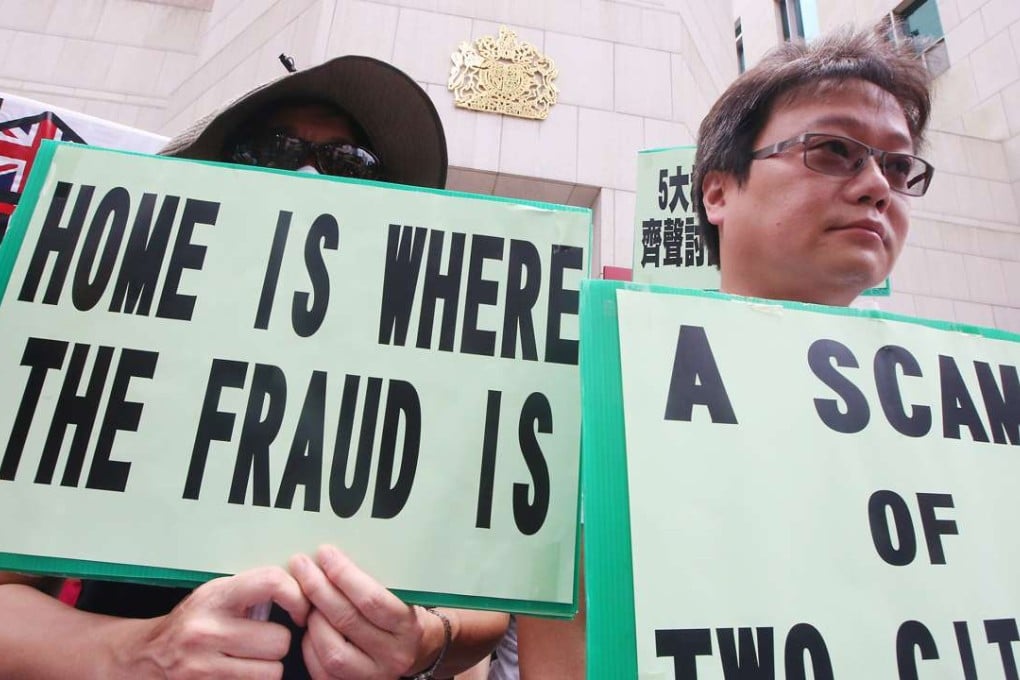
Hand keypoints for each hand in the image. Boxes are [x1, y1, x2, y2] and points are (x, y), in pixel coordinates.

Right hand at [127, 566, 308, 678]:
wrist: (146, 657)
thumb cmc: (192, 622)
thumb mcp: (217, 595)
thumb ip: (254, 591)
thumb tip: (306, 592)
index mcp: (216, 597)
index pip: (272, 583)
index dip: (297, 597)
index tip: (300, 611)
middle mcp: (206, 631)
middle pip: (279, 641)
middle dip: (277, 644)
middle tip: (261, 642)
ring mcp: (203, 668)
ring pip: (272, 673)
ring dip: (267, 669)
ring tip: (250, 660)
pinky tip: (239, 673)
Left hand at [289, 546, 437, 678]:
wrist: (419, 650)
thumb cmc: (405, 615)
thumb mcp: (403, 596)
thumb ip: (374, 582)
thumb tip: (333, 558)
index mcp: (408, 627)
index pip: (371, 599)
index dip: (344, 575)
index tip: (326, 554)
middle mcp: (393, 655)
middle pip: (347, 621)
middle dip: (318, 589)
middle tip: (302, 567)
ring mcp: (373, 676)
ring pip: (332, 651)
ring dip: (314, 620)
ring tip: (308, 601)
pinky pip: (322, 672)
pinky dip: (310, 647)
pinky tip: (310, 628)